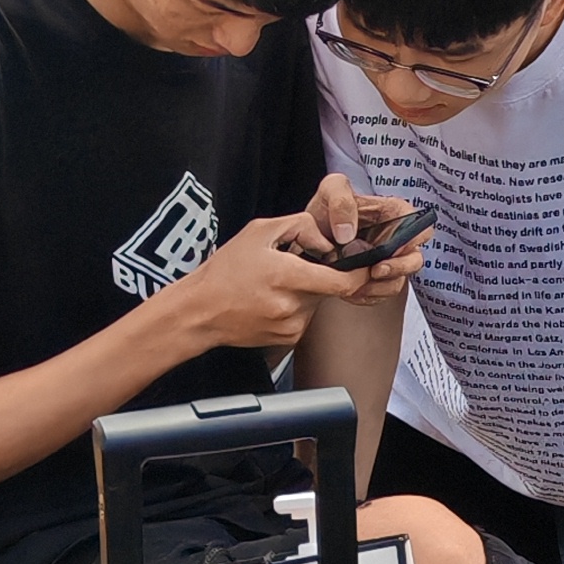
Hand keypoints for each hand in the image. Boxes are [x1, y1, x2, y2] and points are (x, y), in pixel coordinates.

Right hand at [165, 212, 346, 354]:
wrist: (200, 311)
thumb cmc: (225, 271)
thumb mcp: (260, 231)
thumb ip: (302, 226)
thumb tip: (329, 242)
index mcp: (287, 277)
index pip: (342, 281)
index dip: (360, 273)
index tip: (364, 265)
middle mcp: (292, 305)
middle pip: (329, 288)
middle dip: (321, 275)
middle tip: (295, 267)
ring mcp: (291, 325)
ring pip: (317, 302)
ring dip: (307, 290)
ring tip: (275, 285)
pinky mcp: (288, 338)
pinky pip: (305, 316)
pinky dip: (297, 306)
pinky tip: (272, 300)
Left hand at [276, 173, 429, 303]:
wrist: (306, 239)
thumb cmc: (324, 210)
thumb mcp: (330, 190)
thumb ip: (340, 200)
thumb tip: (348, 233)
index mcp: (393, 214)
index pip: (420, 225)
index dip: (413, 239)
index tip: (393, 249)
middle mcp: (395, 239)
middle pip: (414, 259)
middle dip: (398, 268)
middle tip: (376, 271)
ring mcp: (386, 262)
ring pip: (397, 281)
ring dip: (378, 287)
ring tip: (354, 285)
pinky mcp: (375, 281)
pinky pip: (380, 294)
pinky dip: (366, 295)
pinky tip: (349, 291)